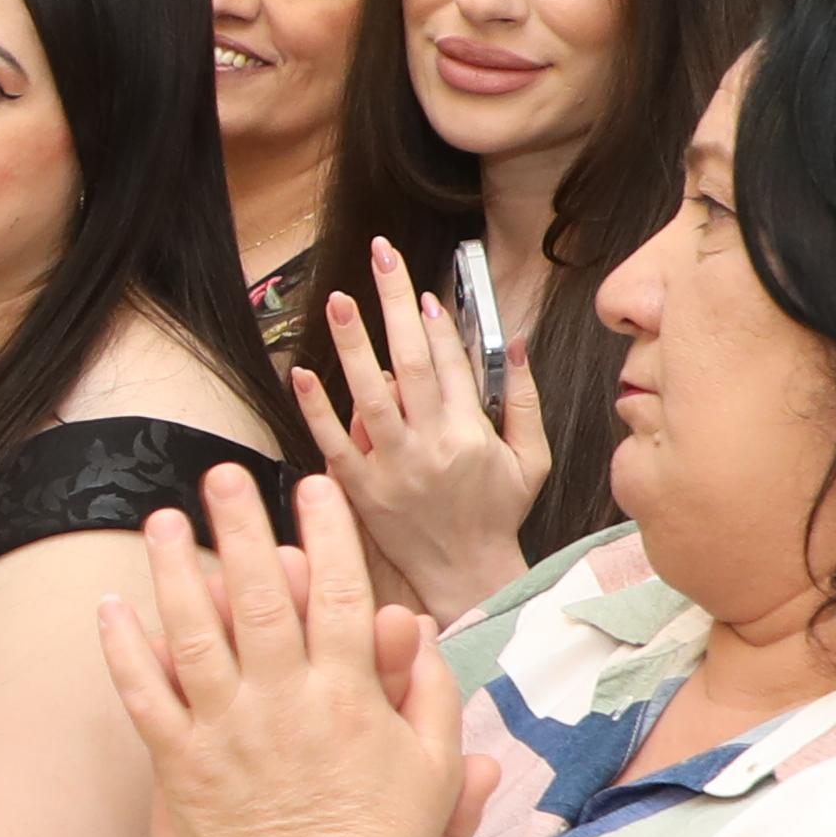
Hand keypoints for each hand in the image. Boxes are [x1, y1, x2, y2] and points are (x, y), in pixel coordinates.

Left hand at [91, 473, 472, 836]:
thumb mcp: (432, 767)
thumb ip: (429, 693)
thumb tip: (414, 628)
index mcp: (349, 697)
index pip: (338, 594)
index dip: (326, 534)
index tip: (313, 486)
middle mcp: (285, 704)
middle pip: (260, 596)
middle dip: (242, 528)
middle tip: (223, 474)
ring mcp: (228, 733)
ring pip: (194, 634)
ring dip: (175, 572)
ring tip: (162, 520)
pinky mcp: (182, 767)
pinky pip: (146, 698)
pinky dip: (126, 651)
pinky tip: (110, 607)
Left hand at [310, 246, 547, 621]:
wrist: (466, 576)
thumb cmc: (499, 514)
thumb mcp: (533, 459)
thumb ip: (525, 399)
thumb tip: (514, 341)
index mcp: (472, 435)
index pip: (451, 366)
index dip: (435, 325)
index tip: (421, 291)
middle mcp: (431, 447)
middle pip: (410, 365)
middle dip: (395, 307)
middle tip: (380, 260)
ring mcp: (392, 469)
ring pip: (370, 397)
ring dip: (352, 346)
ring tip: (338, 300)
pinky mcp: (361, 491)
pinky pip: (334, 443)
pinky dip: (316, 408)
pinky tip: (301, 372)